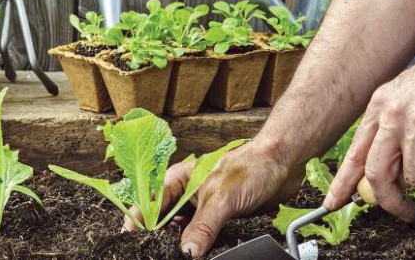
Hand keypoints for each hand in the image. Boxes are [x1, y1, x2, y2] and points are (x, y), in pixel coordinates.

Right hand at [123, 139, 302, 257]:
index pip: (150, 204)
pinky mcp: (219, 219)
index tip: (131, 241)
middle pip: (163, 221)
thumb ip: (203, 227)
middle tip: (155, 253)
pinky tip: (199, 255)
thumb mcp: (222, 199)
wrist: (283, 164)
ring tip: (174, 255)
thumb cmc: (251, 167)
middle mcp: (188, 194)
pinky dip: (199, 247)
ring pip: (183, 231)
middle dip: (158, 238)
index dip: (138, 222)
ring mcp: (203, 207)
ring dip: (180, 245)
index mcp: (179, 179)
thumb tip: (186, 253)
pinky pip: (202, 237)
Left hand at [324, 39, 414, 220]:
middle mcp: (392, 115)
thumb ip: (398, 125)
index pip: (355, 152)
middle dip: (390, 201)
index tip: (334, 202)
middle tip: (406, 212)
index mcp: (380, 105)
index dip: (343, 182)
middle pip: (377, 174)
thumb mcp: (412, 94)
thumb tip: (395, 163)